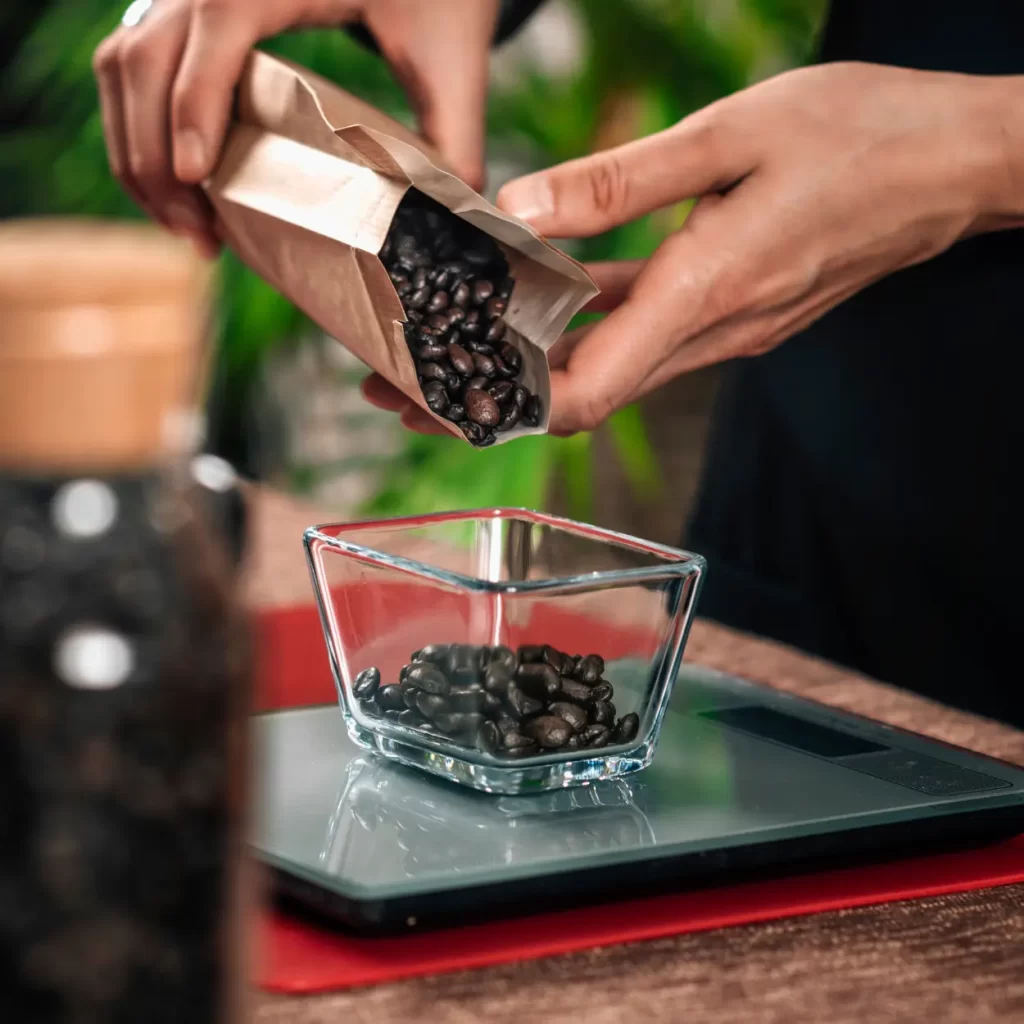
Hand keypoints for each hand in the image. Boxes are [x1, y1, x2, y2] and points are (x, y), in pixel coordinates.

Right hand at [93, 0, 498, 258]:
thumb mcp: (451, 55)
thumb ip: (454, 135)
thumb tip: (457, 221)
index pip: (218, 21)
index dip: (196, 100)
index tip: (197, 178)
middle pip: (146, 53)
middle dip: (155, 157)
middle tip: (198, 239)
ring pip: (123, 62)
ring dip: (138, 151)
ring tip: (188, 228)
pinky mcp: (182, 11)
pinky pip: (132, 64)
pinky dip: (139, 128)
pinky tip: (180, 188)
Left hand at [474, 62, 1017, 434]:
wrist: (956, 165)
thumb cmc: (861, 136)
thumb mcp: (731, 135)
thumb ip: (620, 181)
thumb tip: (521, 211)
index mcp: (705, 294)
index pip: (588, 393)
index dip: (509, 406)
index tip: (442, 395)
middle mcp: (714, 332)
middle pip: (585, 394)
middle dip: (498, 392)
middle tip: (416, 378)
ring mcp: (727, 329)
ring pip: (614, 364)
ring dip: (541, 359)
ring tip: (463, 334)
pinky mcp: (737, 311)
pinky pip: (650, 330)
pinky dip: (594, 323)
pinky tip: (549, 292)